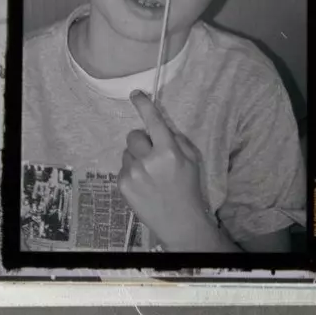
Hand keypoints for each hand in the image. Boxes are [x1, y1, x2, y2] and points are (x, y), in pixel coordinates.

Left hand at [118, 91, 215, 250]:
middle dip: (142, 141)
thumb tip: (161, 128)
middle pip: (134, 136)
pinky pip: (123, 168)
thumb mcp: (192, 160)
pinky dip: (132, 171)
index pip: (153, 121)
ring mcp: (133, 173)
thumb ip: (177, 141)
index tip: (135, 94)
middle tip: (152, 154)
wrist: (179, 220)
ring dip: (136, 157)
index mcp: (168, 151)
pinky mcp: (123, 185)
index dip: (144, 105)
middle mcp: (148, 160)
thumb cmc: (188, 187)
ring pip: (127, 152)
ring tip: (148, 173)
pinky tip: (143, 184)